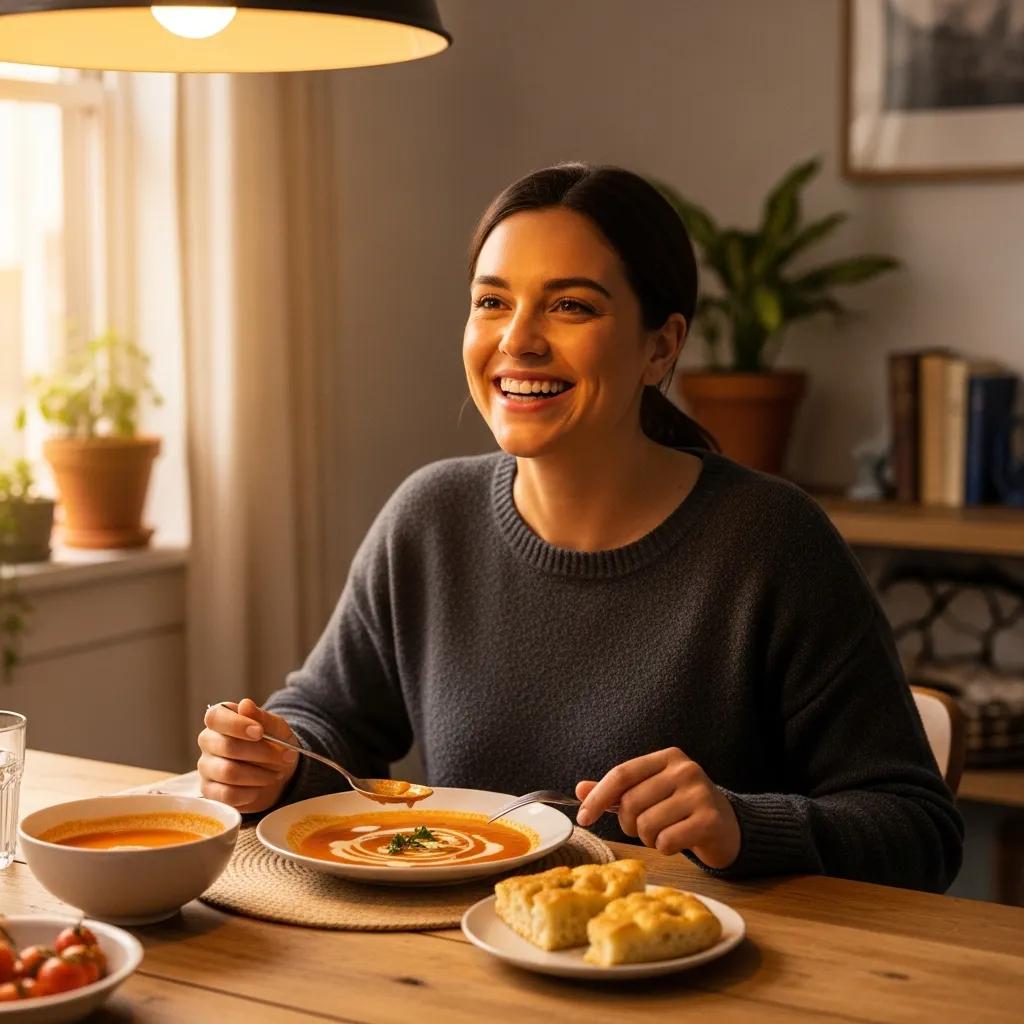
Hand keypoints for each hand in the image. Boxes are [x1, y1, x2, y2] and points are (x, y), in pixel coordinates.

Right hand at [198, 698, 299, 812]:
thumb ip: (262, 717)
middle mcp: (208, 741)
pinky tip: (260, 787)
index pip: (216, 717)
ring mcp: (206, 767)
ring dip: (260, 774)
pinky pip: (227, 795)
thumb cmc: (274, 743)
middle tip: (285, 757)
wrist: (278, 770)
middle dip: (262, 753)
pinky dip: (250, 792)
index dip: (237, 725)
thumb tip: (245, 704)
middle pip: (227, 747)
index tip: (259, 732)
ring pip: (229, 772)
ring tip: (276, 773)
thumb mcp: (276, 727)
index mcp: (221, 719)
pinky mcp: (209, 791)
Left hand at [574, 747, 740, 868]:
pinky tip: (677, 842)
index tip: (583, 818)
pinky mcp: (710, 820)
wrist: (728, 827)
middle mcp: (685, 770)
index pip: (622, 774)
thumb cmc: (681, 808)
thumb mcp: (650, 792)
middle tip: (643, 827)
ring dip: (648, 838)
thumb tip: (580, 789)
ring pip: (647, 825)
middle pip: (631, 803)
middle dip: (629, 824)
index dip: (598, 797)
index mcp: (667, 758)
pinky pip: (667, 841)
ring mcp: (699, 793)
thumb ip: (616, 791)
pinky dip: (664, 848)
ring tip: (663, 833)